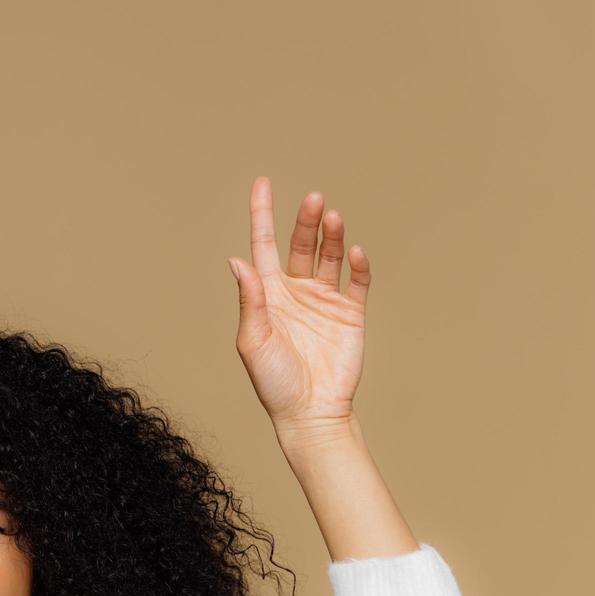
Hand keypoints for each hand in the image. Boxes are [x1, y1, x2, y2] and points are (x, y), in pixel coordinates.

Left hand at [226, 176, 372, 437]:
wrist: (310, 413)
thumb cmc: (273, 382)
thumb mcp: (254, 340)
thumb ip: (250, 299)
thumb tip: (237, 260)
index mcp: (268, 295)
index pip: (263, 245)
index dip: (262, 214)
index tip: (263, 183)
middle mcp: (295, 292)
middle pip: (301, 245)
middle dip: (306, 220)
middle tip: (314, 198)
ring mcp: (324, 302)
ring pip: (329, 257)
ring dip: (331, 236)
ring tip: (333, 216)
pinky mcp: (350, 314)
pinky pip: (356, 282)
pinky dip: (357, 265)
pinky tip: (354, 252)